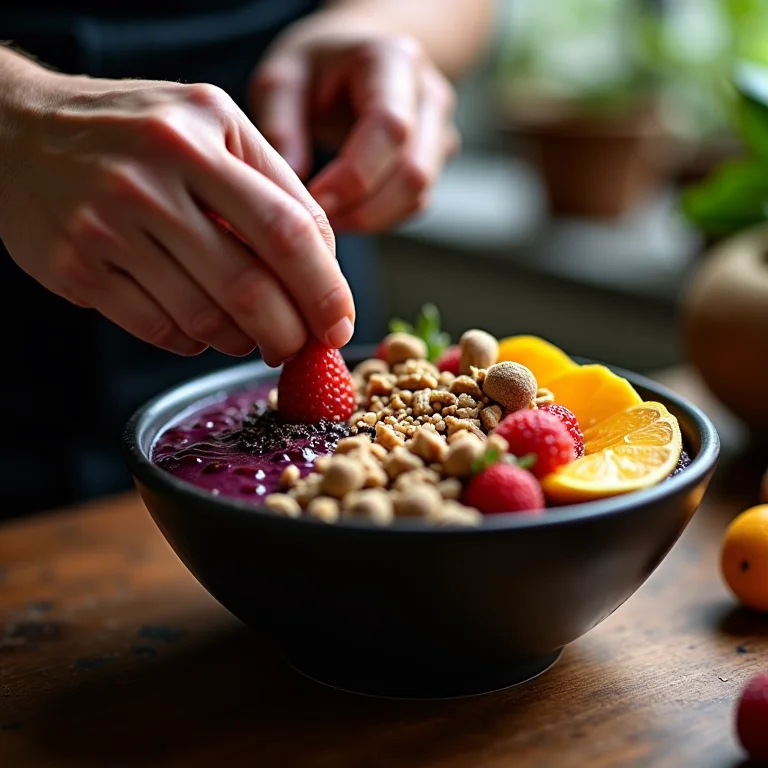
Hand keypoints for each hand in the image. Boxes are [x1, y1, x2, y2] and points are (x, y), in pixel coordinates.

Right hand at [0, 60, 354, 363]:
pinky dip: (193, 341)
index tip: (338, 322)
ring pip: (204, 317)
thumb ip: (273, 183)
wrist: (16, 130)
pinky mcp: (76, 267)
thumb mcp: (210, 124)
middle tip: (300, 346)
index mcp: (203, 132)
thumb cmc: (136, 131)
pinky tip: (201, 327)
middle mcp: (153, 174)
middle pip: (249, 285)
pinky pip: (158, 329)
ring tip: (251, 334)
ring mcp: (108, 223)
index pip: (290, 227)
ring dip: (242, 340)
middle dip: (289, 332)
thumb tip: (324, 264)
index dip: (324, 288)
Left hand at [250, 16, 459, 232]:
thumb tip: (293, 180)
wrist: (348, 61)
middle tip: (317, 222)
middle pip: (414, 171)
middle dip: (364, 208)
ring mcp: (440, 129)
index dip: (355, 174)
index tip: (314, 199)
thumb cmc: (312, 70)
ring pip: (419, 194)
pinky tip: (345, 214)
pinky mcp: (436, 160)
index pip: (391, 128)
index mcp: (393, 60)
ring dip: (371, 219)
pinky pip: (416, 203)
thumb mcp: (280, 81)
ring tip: (327, 219)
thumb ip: (280, 126)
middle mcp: (429, 95)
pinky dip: (380, 219)